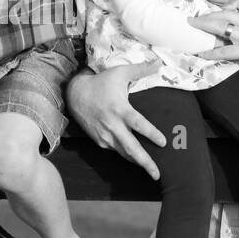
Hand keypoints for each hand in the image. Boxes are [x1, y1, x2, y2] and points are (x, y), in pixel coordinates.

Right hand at [65, 62, 164, 180]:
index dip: (150, 133)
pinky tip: (135, 158)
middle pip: (131, 148)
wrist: (75, 94)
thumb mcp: (120, 73)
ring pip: (124, 153)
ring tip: (151, 172)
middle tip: (157, 175)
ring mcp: (105, 135)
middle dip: (145, 162)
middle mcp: (112, 126)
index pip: (138, 124)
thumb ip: (140, 69)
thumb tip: (159, 62)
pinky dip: (126, 154)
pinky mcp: (99, 140)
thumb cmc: (100, 82)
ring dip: (137, 162)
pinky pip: (115, 150)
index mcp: (120, 109)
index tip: (163, 142)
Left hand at [190, 9, 238, 91]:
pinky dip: (212, 53)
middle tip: (191, 21)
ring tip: (192, 33)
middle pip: (224, 17)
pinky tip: (203, 55)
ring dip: (205, 30)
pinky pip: (226, 51)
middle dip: (206, 18)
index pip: (232, 14)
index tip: (202, 16)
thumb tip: (232, 36)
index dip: (215, 14)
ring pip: (223, 29)